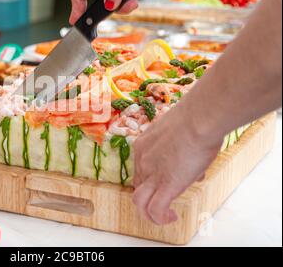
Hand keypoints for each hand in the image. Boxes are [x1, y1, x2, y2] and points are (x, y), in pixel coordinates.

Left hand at [132, 105, 222, 224]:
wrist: (199, 118)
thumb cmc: (196, 119)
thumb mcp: (182, 134)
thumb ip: (183, 151)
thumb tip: (196, 171)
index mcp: (144, 145)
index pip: (141, 169)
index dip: (152, 178)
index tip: (169, 179)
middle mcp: (143, 160)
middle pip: (138, 185)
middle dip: (149, 196)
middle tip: (165, 201)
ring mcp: (152, 173)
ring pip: (139, 202)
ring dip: (148, 213)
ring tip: (163, 217)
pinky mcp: (166, 185)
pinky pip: (155, 209)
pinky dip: (160, 218)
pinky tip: (172, 217)